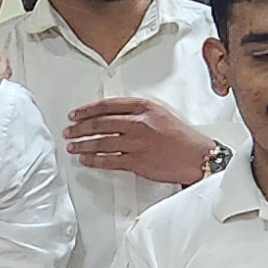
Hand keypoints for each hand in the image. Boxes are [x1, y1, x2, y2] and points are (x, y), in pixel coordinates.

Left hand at [66, 98, 220, 187]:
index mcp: (144, 107)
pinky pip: (109, 160)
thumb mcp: (160, 114)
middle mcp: (139, 123)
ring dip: (82, 144)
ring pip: (101, 142)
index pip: (107, 105)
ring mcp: (137, 143)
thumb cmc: (182, 137)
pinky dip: (94, 160)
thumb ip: (137, 112)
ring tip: (72, 147)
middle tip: (70, 130)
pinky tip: (86, 160)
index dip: (87, 110)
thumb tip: (112, 114)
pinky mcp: (137, 162)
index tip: (76, 114)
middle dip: (80, 127)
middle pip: (100, 123)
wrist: (197, 156)